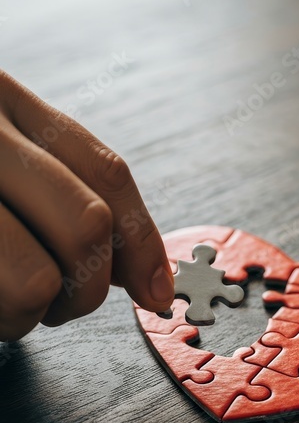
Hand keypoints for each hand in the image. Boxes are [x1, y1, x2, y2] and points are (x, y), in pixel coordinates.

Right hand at [0, 70, 173, 340]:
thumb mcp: (8, 165)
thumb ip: (71, 196)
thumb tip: (155, 280)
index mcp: (3, 101)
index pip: (104, 170)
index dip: (144, 240)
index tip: (160, 291)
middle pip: (87, 225)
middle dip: (91, 283)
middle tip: (65, 299)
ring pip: (41, 281)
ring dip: (40, 311)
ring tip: (9, 295)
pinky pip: (7, 305)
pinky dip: (6, 322)